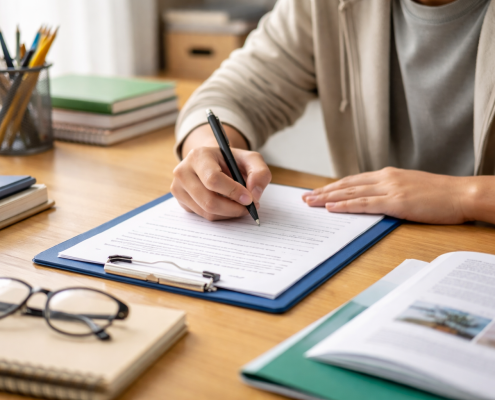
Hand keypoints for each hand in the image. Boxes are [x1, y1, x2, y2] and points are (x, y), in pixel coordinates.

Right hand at [171, 146, 271, 220]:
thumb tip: (254, 194)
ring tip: (241, 206)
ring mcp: (179, 188)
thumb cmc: (231, 161)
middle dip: (233, 208)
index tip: (249, 199)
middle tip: (249, 208)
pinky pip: (204, 216)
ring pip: (207, 212)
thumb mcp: (250, 159)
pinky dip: (221, 215)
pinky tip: (228, 205)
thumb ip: (259, 172)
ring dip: (229, 213)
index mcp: (198, 156)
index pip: (213, 179)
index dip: (233, 192)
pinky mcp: (181, 202)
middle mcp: (183, 172)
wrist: (213, 162)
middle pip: (209, 201)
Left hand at [302, 167, 472, 223]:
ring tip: (310, 202)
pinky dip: (345, 205)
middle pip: (346, 184)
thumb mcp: (410, 186)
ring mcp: (389, 189)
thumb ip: (390, 190)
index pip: (353, 180)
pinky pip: (364, 204)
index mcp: (387, 175)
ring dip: (327, 198)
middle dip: (323, 191)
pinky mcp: (396, 202)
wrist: (461, 194)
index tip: (318, 191)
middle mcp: (384, 178)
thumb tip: (374, 199)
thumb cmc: (439, 194)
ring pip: (350, 192)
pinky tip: (331, 208)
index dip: (333, 186)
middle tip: (305, 197)